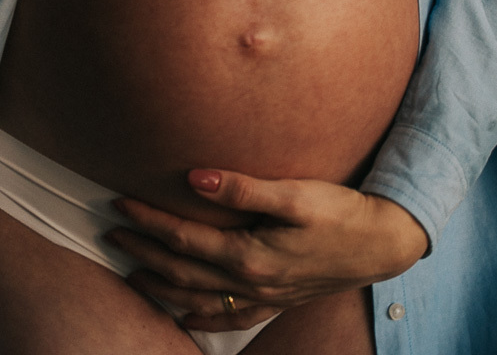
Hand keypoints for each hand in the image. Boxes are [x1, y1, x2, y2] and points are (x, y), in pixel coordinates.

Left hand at [105, 169, 427, 331]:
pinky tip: (185, 316)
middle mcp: (250, 283)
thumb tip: (194, 178)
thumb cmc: (340, 212)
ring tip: (132, 274)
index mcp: (248, 256)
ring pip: (198, 298)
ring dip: (161, 286)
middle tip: (112, 233)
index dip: (148, 221)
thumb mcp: (294, 194)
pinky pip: (230, 317)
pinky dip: (202, 317)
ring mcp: (263, 297)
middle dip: (143, 253)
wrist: (384, 242)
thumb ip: (242, 188)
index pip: (183, 238)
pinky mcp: (277, 300)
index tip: (120, 202)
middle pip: (182, 270)